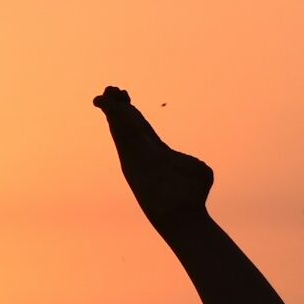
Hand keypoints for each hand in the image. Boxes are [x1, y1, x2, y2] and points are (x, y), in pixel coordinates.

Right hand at [94, 87, 212, 234]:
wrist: (181, 214)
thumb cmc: (191, 197)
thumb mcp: (197, 170)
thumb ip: (193, 162)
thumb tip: (196, 163)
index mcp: (156, 152)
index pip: (141, 127)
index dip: (132, 112)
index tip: (124, 96)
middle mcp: (141, 152)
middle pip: (128, 124)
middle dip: (118, 107)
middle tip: (111, 88)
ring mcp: (135, 155)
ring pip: (121, 126)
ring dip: (112, 110)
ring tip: (105, 93)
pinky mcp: (131, 156)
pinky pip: (122, 130)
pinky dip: (113, 115)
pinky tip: (105, 101)